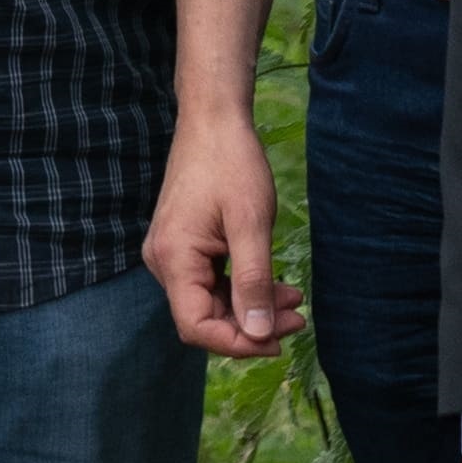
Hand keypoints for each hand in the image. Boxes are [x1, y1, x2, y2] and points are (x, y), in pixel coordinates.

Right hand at [149, 105, 300, 356]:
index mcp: (173, 258)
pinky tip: (273, 285)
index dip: (236, 343)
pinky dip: (242, 289)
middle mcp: (163, 261)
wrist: (213, 119)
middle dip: (251, 326)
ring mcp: (171, 252)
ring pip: (209, 302)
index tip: (278, 339)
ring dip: (250, 308)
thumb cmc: (232, 163)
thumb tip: (259, 334)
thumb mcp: (251, 223)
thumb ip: (253, 281)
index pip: (196, 326)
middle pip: (203, 317)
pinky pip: (210, 282)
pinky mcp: (183, 244)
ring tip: (293, 299)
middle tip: (297, 318)